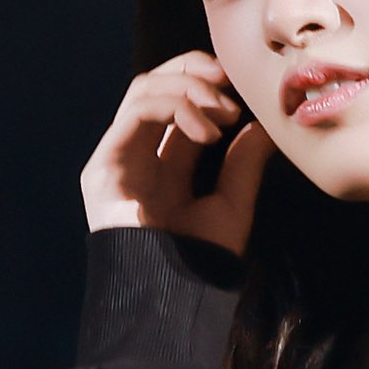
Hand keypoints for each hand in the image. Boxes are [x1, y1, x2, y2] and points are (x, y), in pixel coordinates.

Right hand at [79, 50, 275, 254]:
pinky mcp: (103, 166)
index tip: (239, 86)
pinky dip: (173, 107)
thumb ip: (244, 163)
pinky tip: (205, 132)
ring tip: (222, 113)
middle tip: (227, 80)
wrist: (176, 297)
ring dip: (188, 88)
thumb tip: (264, 124)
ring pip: (143, 90)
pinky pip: (134, 112)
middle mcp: (139, 156)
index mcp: (167, 165)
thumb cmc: (202, 262)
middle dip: (192, 71)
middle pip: (155, 85)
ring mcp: (118, 159)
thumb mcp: (232, 203)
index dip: (207, 83)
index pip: (179, 102)